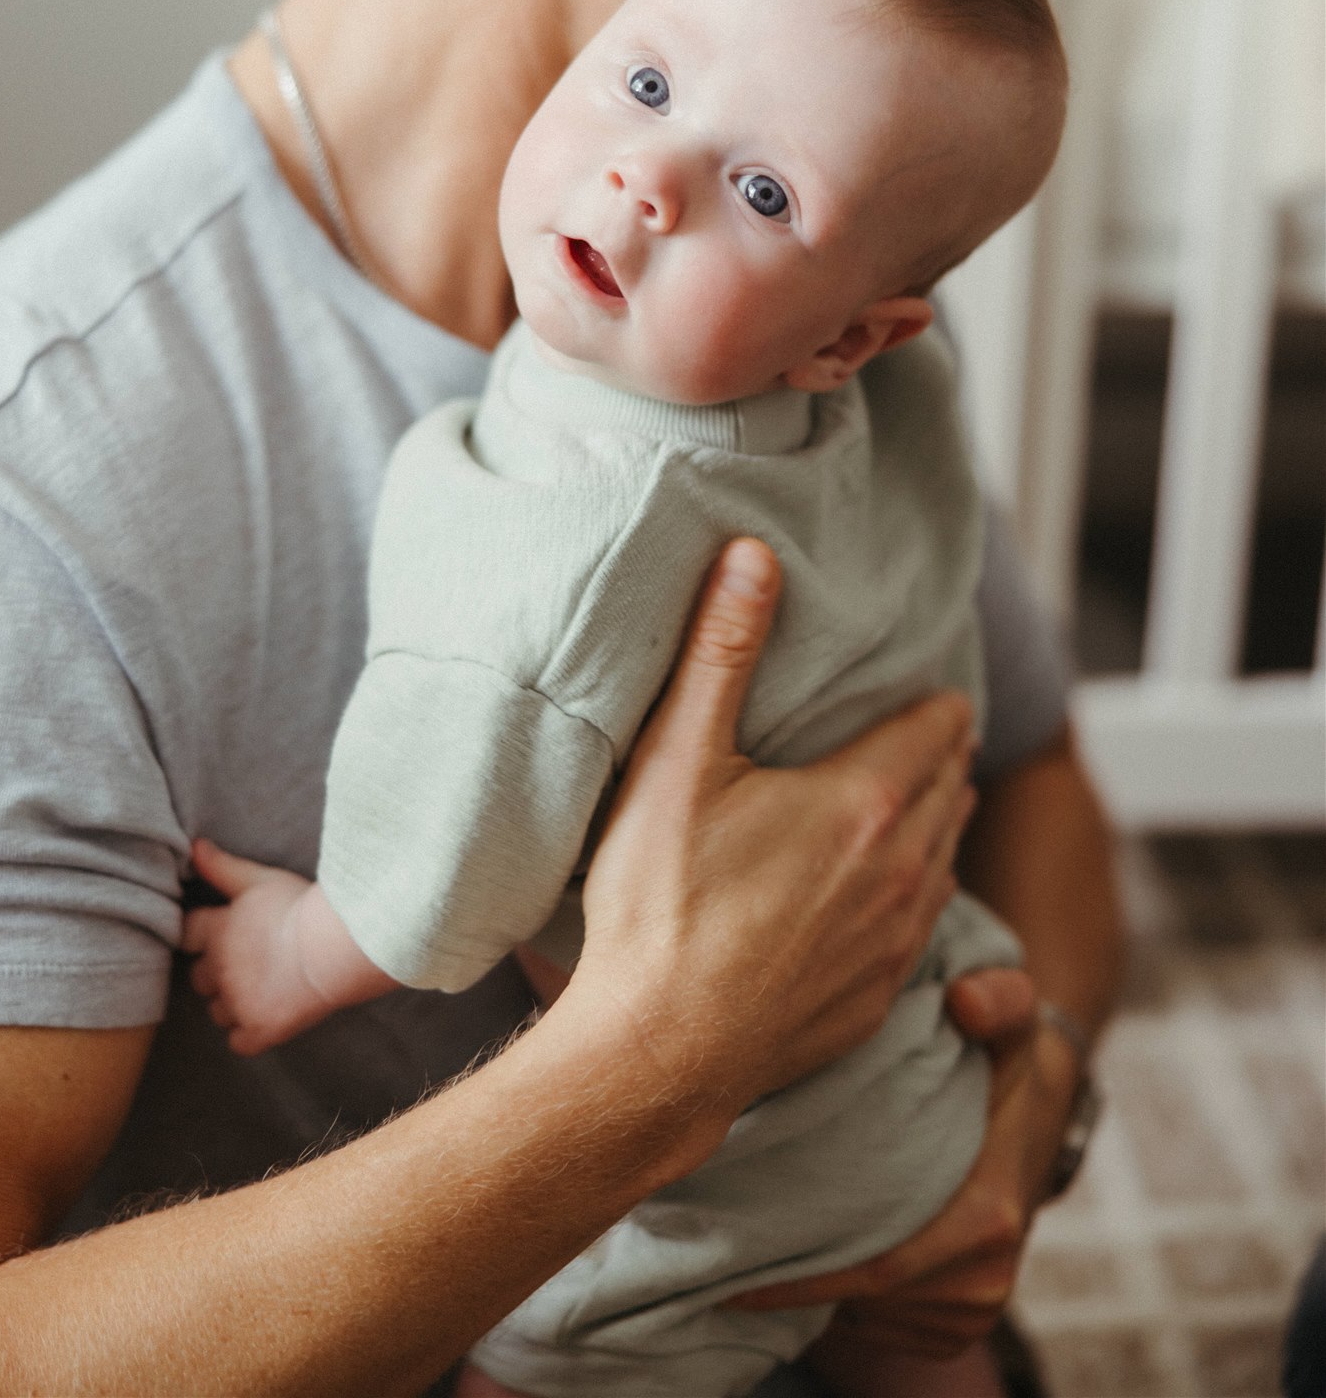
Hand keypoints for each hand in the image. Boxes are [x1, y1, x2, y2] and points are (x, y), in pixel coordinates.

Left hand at [184, 841, 335, 1055]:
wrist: (335, 946)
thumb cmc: (299, 906)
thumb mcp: (259, 879)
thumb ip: (221, 866)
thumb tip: (193, 846)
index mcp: (216, 932)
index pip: (186, 934)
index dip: (200, 933)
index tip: (218, 933)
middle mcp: (219, 971)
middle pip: (198, 977)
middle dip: (214, 971)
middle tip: (244, 960)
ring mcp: (239, 1004)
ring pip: (216, 1011)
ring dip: (230, 1003)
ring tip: (260, 987)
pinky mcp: (260, 1030)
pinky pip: (238, 1042)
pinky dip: (247, 1034)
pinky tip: (265, 1017)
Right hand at [564, 538, 978, 1140]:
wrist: (658, 1054)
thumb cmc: (659, 906)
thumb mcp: (678, 761)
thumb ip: (721, 651)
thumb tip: (753, 555)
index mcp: (865, 800)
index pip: (937, 724)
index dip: (932, 699)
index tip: (923, 684)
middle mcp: (904, 867)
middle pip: (951, 784)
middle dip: (941, 750)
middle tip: (925, 725)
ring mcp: (898, 938)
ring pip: (947, 854)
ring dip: (938, 817)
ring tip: (919, 794)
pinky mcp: (881, 995)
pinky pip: (927, 922)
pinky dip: (919, 888)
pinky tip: (890, 888)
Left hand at [730, 980, 1078, 1359]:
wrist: (1038, 1117)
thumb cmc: (1003, 1061)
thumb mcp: (1009, 1020)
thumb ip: (999, 997)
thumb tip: (966, 999)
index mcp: (988, 1217)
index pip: (876, 1265)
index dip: (798, 1271)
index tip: (725, 1252)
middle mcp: (982, 1278)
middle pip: (860, 1293)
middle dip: (786, 1275)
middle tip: (706, 1245)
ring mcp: (967, 1309)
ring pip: (862, 1311)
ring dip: (804, 1283)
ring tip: (735, 1241)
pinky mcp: (950, 1322)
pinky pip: (875, 1320)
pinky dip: (830, 1295)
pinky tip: (789, 1252)